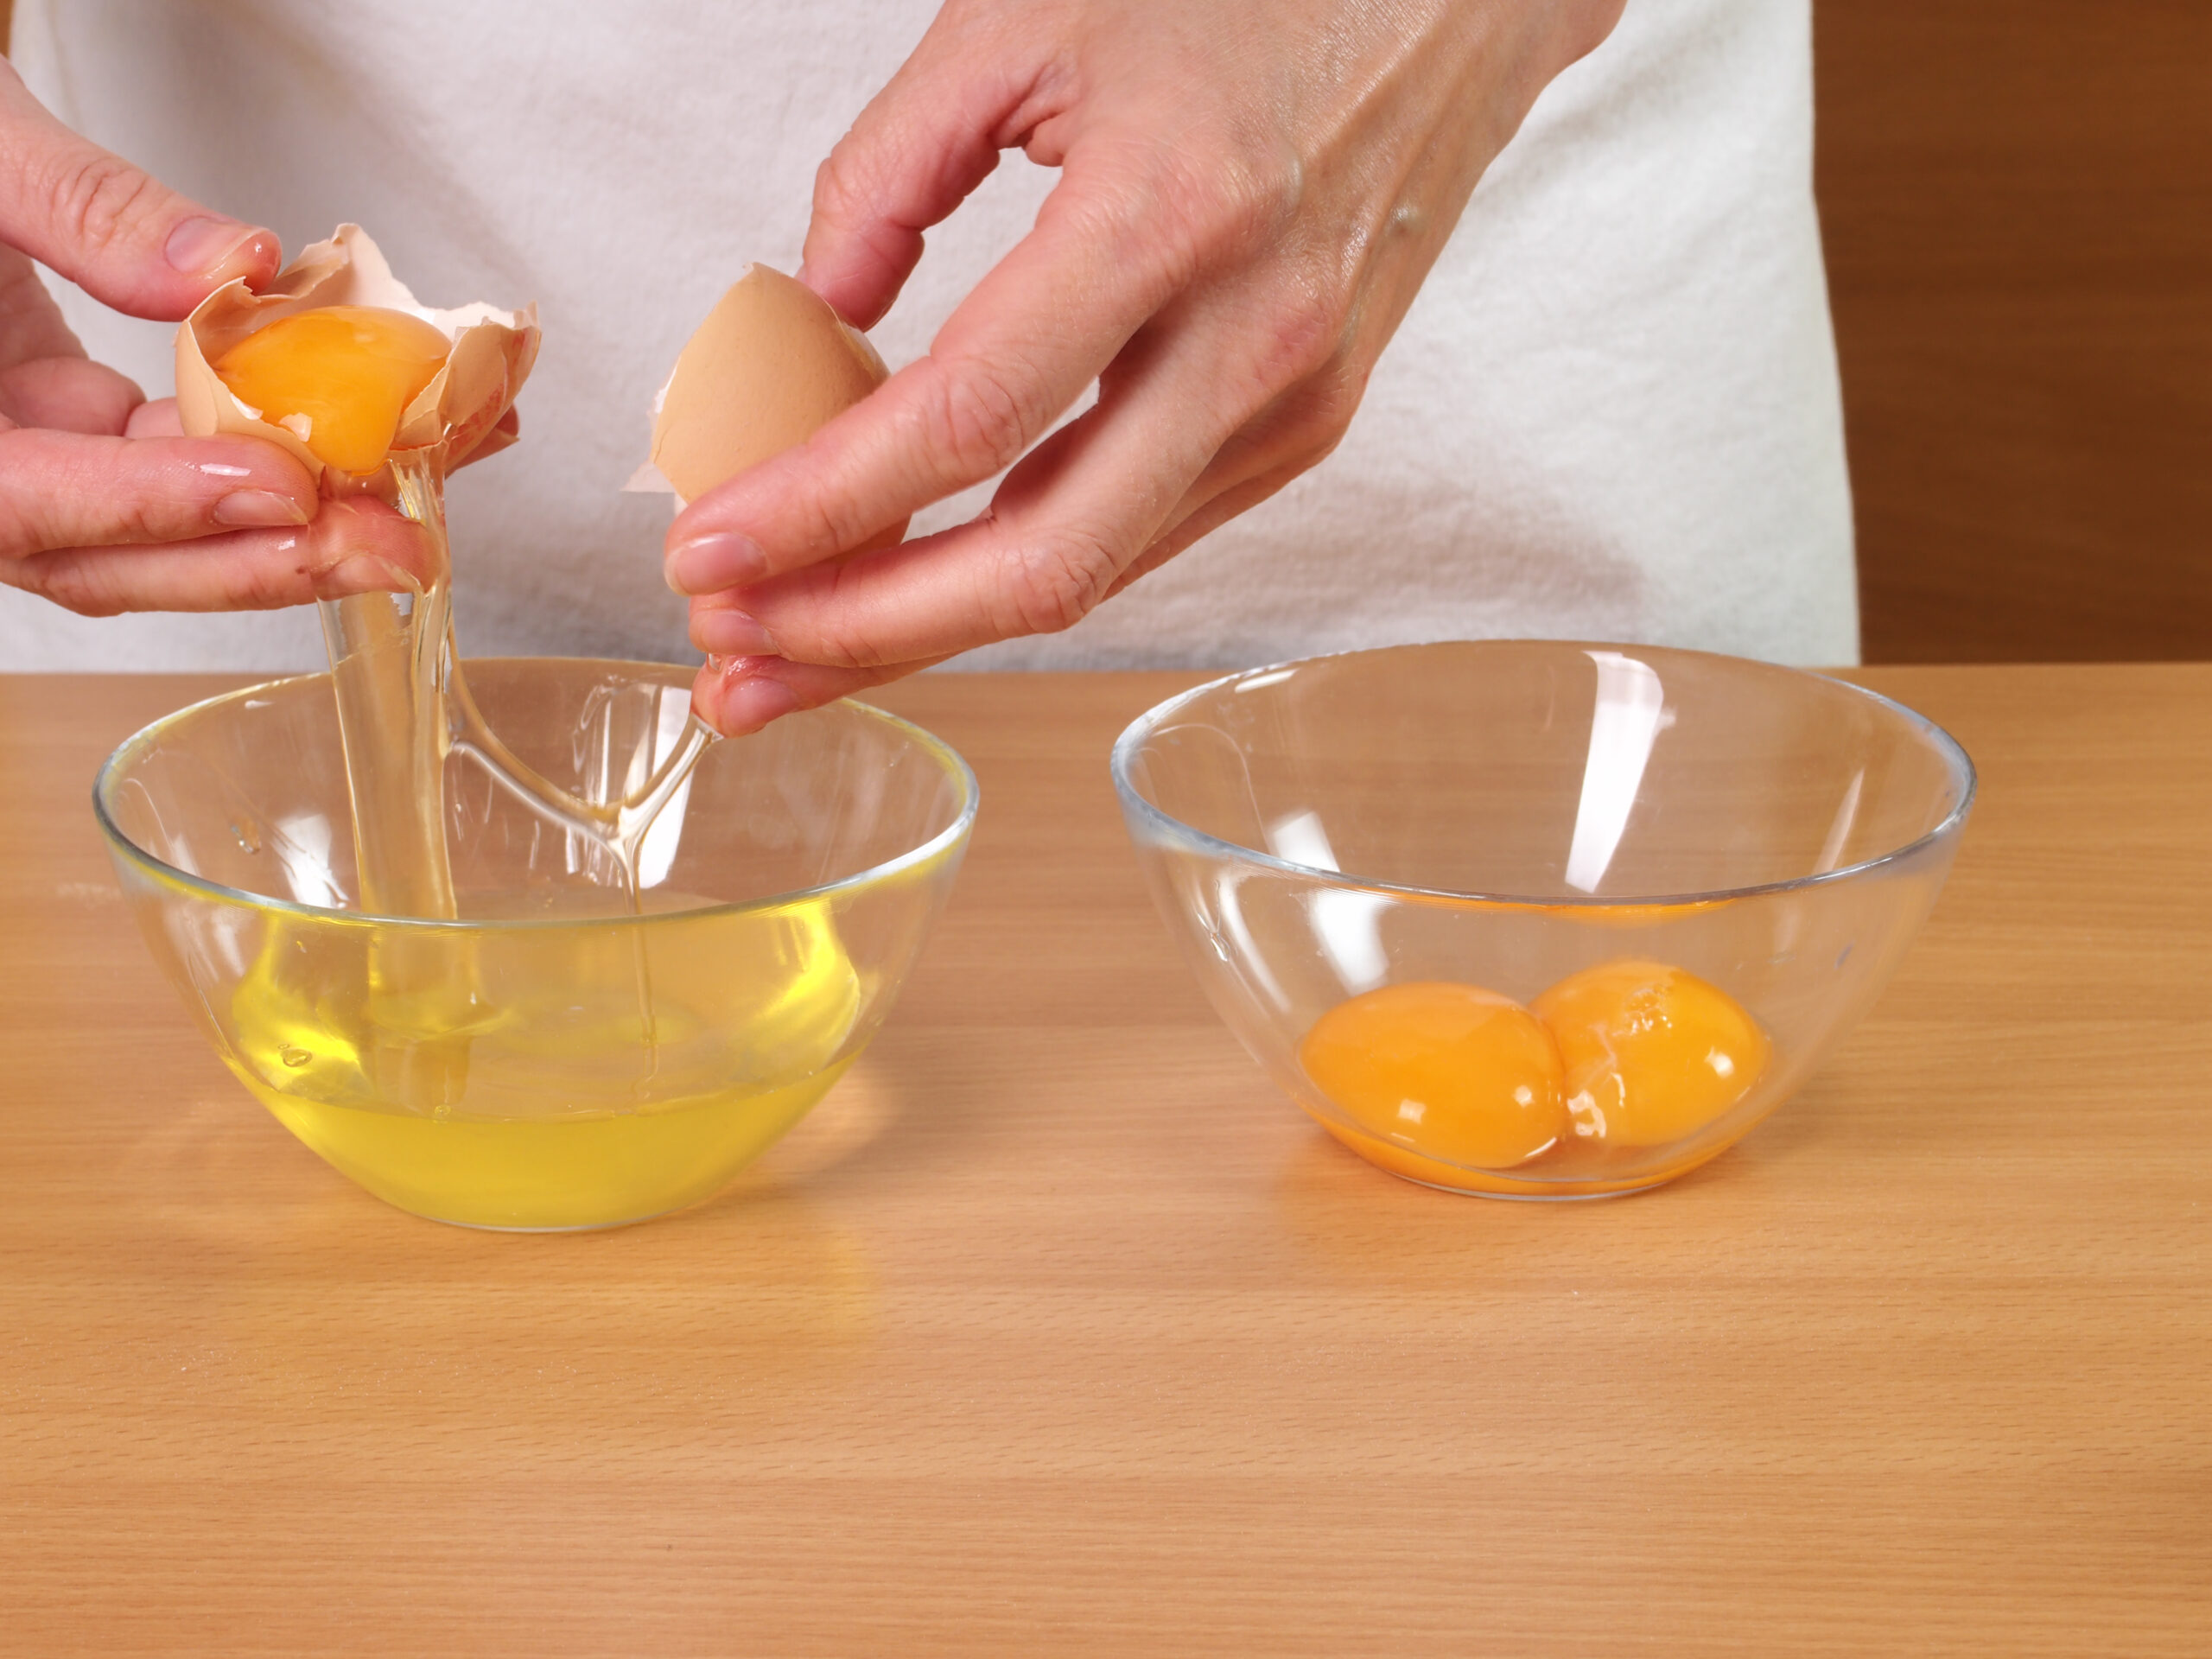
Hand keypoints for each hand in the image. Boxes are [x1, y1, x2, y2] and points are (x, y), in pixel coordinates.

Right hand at [0, 63, 432, 617]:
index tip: (277, 489)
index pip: (26, 499)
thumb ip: (86, 209)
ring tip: (420, 510)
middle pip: (112, 556)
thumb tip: (236, 267)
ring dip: (302, 528)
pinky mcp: (88, 428)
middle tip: (394, 544)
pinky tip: (392, 447)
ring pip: (168, 530)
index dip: (155, 504)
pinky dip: (289, 459)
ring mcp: (38, 453)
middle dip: (264, 559)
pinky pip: (194, 462)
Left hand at [668, 0, 1623, 731]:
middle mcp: (1254, 337)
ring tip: (794, 651)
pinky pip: (1140, 536)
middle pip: (1043, 560)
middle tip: (735, 666)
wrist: (1445, 2)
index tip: (706, 553)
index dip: (822, 508)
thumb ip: (889, 168)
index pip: (969, 418)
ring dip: (929, 632)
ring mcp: (1294, 403)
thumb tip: (815, 316)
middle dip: (866, 634)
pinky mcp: (1304, 429)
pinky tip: (921, 582)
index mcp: (1174, 213)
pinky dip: (1019, 574)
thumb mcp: (1021, 23)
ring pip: (1093, 578)